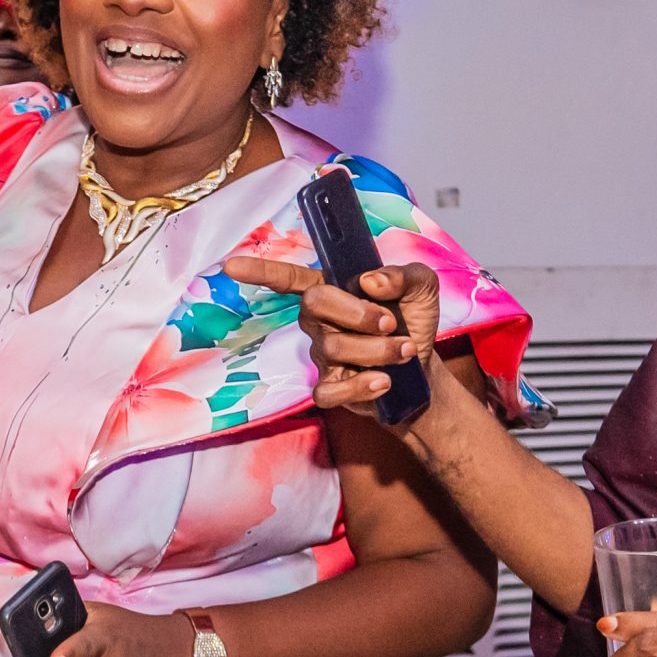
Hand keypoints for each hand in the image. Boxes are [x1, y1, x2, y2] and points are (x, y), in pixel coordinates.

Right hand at [223, 255, 441, 430]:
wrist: (424, 375)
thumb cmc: (413, 324)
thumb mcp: (422, 289)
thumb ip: (404, 274)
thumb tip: (371, 280)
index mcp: (333, 291)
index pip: (289, 278)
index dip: (260, 272)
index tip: (231, 266)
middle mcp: (320, 322)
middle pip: (314, 305)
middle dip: (357, 313)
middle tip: (391, 322)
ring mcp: (322, 356)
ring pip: (333, 348)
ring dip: (378, 350)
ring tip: (405, 351)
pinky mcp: (330, 388)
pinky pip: (330, 389)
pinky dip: (362, 385)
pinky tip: (383, 381)